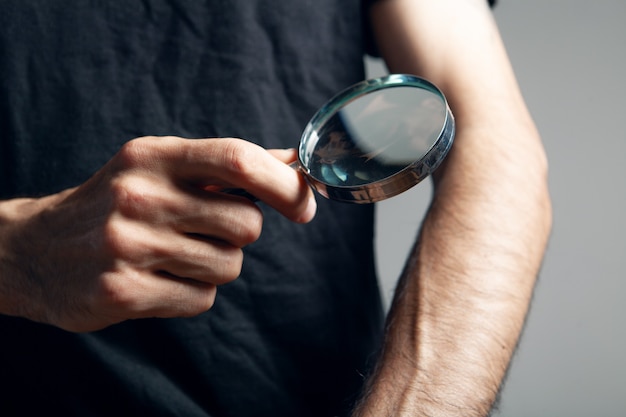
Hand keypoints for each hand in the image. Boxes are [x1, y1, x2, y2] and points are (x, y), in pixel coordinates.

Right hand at [0, 136, 315, 331]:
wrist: (38, 250)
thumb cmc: (119, 203)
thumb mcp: (164, 167)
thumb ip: (231, 164)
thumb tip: (296, 162)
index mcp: (155, 157)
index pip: (238, 160)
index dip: (285, 184)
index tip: (304, 205)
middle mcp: (140, 196)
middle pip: (247, 225)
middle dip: (239, 233)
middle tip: (202, 229)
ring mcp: (128, 245)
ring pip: (229, 266)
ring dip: (215, 265)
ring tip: (172, 254)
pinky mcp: (122, 291)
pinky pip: (201, 298)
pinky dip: (191, 292)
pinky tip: (157, 278)